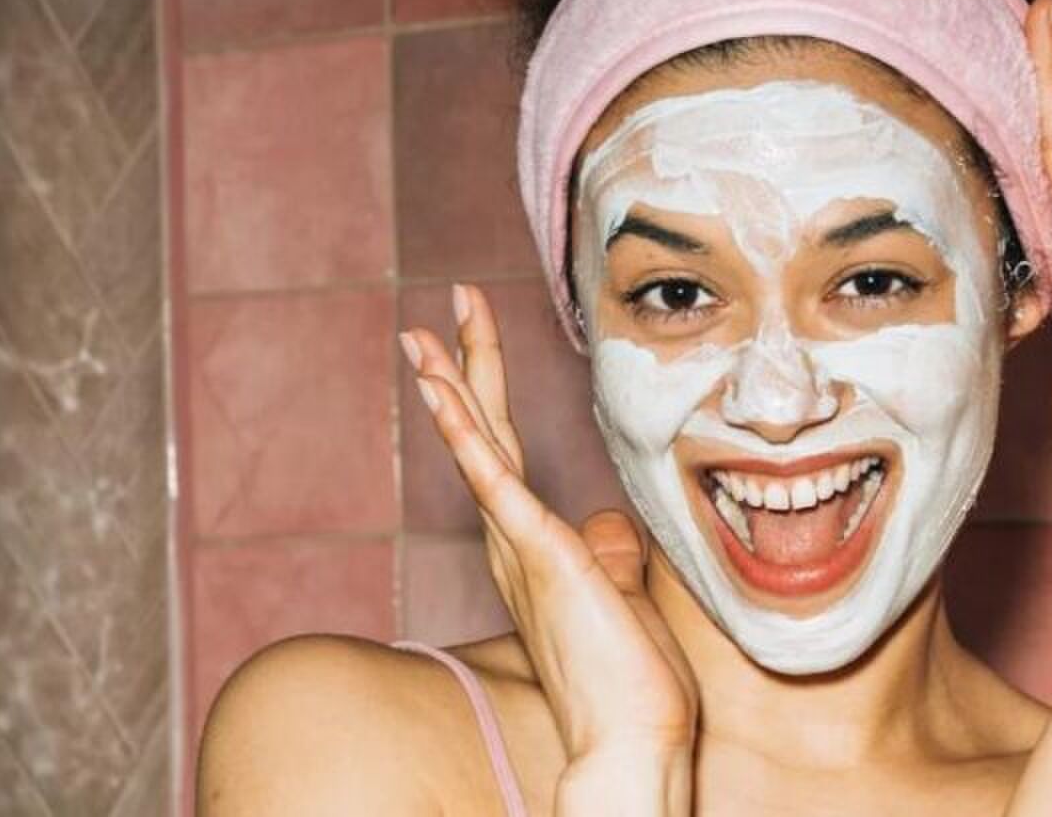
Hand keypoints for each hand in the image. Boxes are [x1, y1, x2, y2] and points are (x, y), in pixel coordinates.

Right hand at [400, 286, 697, 777]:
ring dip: (451, 386)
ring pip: (480, 448)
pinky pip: (494, 482)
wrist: (630, 742)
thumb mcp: (621, 601)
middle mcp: (514, 543)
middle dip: (464, 368)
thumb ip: (608, 559)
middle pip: (485, 436)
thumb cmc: (629, 684)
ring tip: (420, 334)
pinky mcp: (540, 554)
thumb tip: (607, 528)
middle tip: (442, 309)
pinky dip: (465, 433)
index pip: (506, 455)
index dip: (489, 397)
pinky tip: (440, 389)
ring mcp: (521, 548)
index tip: (474, 345)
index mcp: (534, 548)